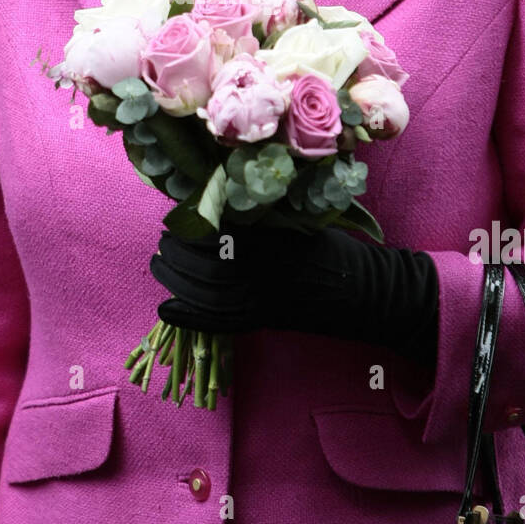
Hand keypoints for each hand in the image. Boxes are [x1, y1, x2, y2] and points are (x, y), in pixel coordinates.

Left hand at [151, 221, 438, 366]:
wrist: (364, 291)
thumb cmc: (334, 249)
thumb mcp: (299, 221)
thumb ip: (261, 216)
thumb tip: (216, 201)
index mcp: (272, 240)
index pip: (218, 233)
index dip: (191, 226)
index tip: (177, 217)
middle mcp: (264, 271)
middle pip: (205, 264)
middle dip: (177, 253)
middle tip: (163, 242)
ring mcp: (262, 300)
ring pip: (205, 293)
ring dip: (176, 280)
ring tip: (160, 265)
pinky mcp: (263, 321)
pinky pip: (218, 322)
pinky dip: (188, 317)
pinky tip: (166, 309)